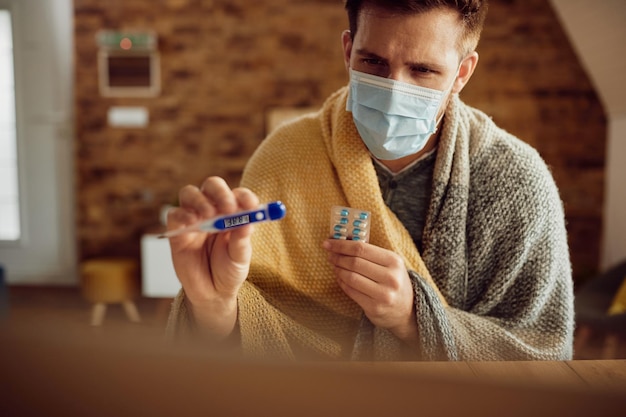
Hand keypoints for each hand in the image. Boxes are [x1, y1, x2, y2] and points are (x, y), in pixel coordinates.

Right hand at [167, 176, 258, 338]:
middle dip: (220, 192)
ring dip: (200, 200)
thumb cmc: (230, 270)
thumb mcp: (240, 258)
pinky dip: (182, 215)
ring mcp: (194, 219)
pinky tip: (192, 223)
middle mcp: (213, 210)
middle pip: (212, 186)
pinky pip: (174, 214)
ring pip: (190, 194)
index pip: (238, 195)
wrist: (212, 293)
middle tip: (228, 208)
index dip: (245, 197)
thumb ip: (242, 240)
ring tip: (209, 215)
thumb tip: (248, 222)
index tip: (251, 206)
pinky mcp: (177, 231)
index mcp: (233, 213)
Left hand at [323, 239, 417, 343]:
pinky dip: (341, 283)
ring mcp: (383, 294)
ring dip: (338, 270)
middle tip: (330, 254)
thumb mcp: (390, 264)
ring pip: (351, 277)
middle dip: (338, 257)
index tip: (328, 243)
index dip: (341, 245)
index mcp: (394, 261)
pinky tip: (340, 278)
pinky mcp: (374, 308)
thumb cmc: (393, 282)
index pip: (361, 248)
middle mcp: (390, 277)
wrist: (407, 310)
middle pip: (355, 262)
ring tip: (334, 266)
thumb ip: (370, 253)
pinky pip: (351, 291)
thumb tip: (341, 243)